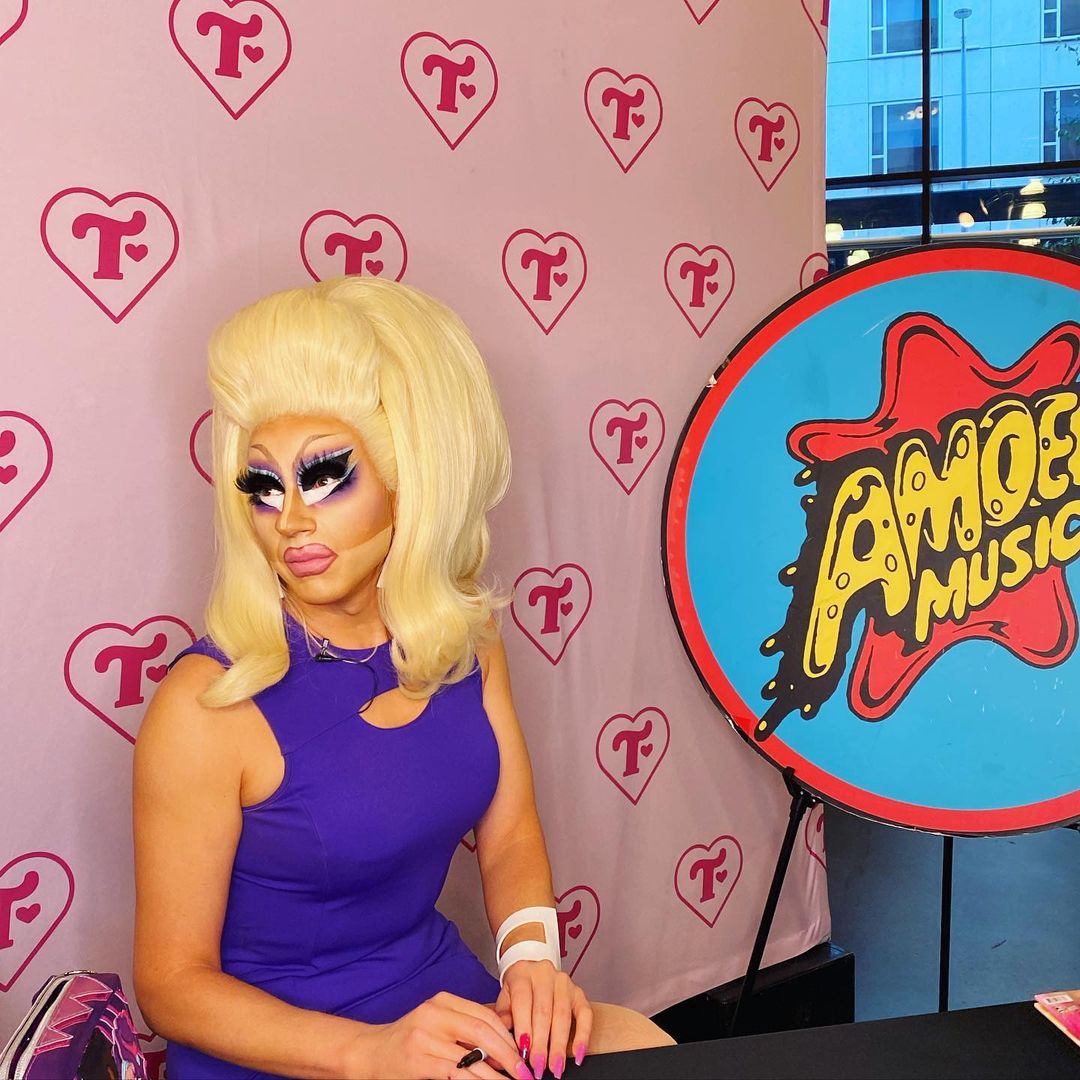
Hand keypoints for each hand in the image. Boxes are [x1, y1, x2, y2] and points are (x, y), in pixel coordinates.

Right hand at [355, 991, 530, 1079]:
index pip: (485, 1015)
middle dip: (508, 1054)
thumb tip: (508, 1035)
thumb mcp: (438, 1024)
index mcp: (443, 1001)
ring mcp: (425, 1037)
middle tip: (525, 1072)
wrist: (368, 1053)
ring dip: (496, 1074)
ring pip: (471, 1056)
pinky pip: (455, 1073)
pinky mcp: (418, 1061)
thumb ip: (467, 1025)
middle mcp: (434, 1014)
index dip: (508, 1035)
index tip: (524, 1052)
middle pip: (482, 1032)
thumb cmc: (409, 1040)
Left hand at [495, 961, 592, 1079]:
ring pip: (563, 1015)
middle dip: (541, 1043)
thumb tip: (504, 1039)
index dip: (523, 1028)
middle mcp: (545, 975)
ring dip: (559, 1045)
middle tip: (538, 1066)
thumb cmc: (516, 991)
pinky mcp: (578, 993)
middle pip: (544, 1011)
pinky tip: (578, 1054)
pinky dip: (583, 1036)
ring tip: (555, 1067)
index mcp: (523, 974)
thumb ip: (503, 1017)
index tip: (523, 1052)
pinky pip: (585, 1014)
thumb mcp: (504, 999)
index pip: (523, 1000)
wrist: (530, 972)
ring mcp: (564, 983)